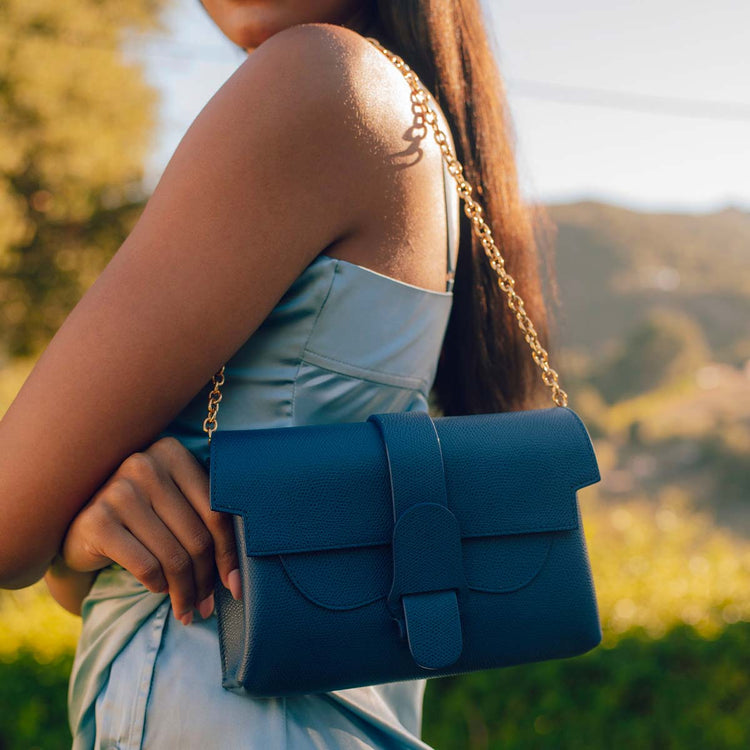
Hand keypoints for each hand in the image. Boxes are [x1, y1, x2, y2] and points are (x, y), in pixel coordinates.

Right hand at [61, 436, 240, 624]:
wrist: (79, 528)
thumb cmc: (142, 517)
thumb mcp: (175, 505)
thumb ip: (205, 521)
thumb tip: (237, 579)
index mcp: (173, 454)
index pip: (216, 512)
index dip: (230, 555)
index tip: (236, 586)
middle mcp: (146, 465)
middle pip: (196, 538)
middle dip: (205, 581)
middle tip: (205, 605)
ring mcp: (119, 491)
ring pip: (173, 557)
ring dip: (184, 592)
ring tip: (186, 608)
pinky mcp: (97, 521)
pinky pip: (146, 566)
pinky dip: (157, 585)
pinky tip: (157, 589)